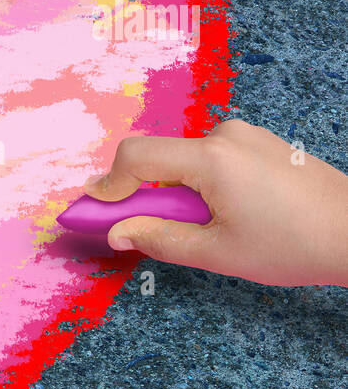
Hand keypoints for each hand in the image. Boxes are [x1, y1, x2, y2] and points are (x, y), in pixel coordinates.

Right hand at [87, 120, 347, 285]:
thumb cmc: (294, 244)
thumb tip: (120, 233)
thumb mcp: (217, 253)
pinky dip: (203, 184)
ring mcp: (246, 136)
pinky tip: (229, 214)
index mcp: (211, 159)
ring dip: (179, 192)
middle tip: (147, 230)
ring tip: (206, 228)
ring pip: (188, 161)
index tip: (94, 207)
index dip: (108, 183)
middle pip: (161, 159)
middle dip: (147, 195)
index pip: (136, 157)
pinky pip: (213, 159)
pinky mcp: (261, 143)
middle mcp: (226, 136)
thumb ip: (159, 239)